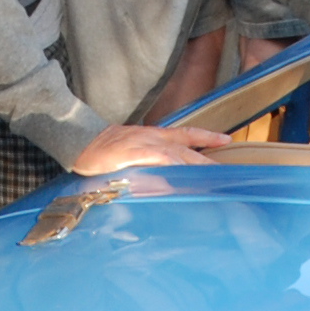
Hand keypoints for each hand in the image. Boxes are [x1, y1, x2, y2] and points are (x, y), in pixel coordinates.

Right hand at [69, 120, 233, 174]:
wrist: (81, 141)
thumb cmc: (104, 150)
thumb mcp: (131, 151)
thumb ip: (148, 160)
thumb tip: (162, 175)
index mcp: (154, 135)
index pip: (187, 134)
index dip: (207, 137)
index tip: (226, 140)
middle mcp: (154, 137)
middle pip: (188, 146)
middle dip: (208, 158)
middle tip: (228, 169)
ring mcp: (145, 144)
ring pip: (178, 154)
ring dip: (197, 165)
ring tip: (213, 176)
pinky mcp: (135, 153)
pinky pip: (159, 159)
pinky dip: (174, 167)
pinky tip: (185, 176)